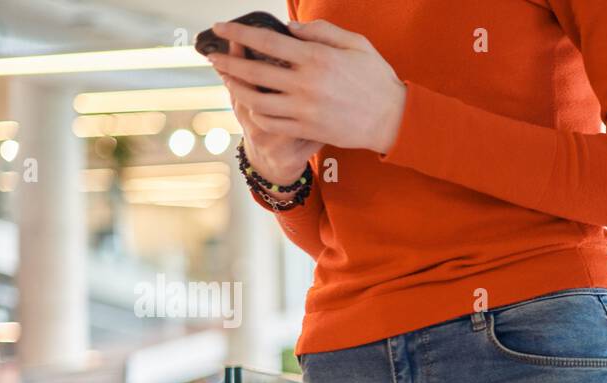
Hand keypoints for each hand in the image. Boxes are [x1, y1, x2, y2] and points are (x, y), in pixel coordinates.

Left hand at [205, 19, 406, 156]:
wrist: (393, 119)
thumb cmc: (376, 78)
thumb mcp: (355, 43)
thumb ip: (321, 32)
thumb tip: (290, 30)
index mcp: (316, 58)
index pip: (266, 42)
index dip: (238, 33)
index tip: (220, 28)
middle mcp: (306, 84)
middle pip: (254, 71)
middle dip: (228, 62)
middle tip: (213, 56)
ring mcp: (305, 109)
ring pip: (257, 100)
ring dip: (237, 89)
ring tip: (228, 80)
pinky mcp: (308, 129)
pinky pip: (272, 122)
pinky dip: (256, 112)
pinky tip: (250, 104)